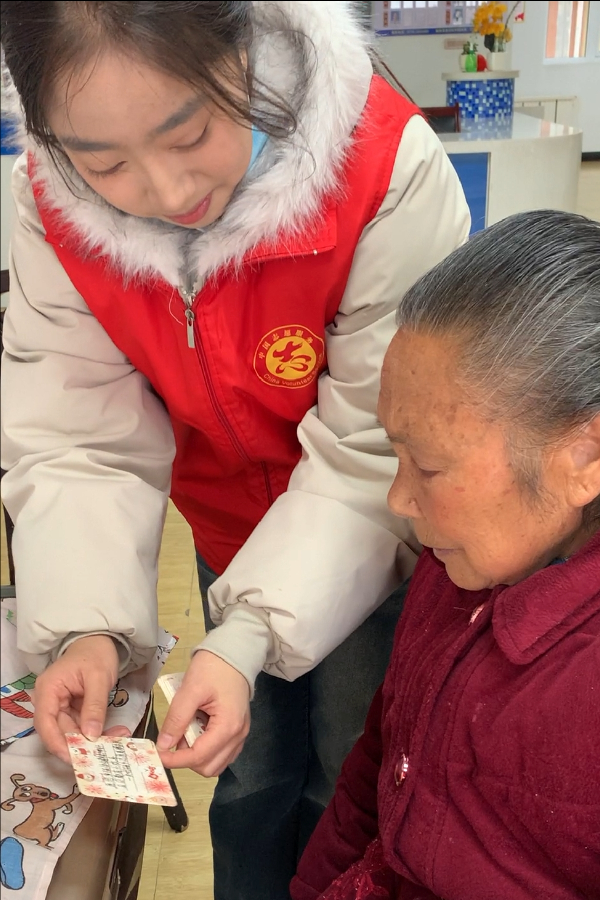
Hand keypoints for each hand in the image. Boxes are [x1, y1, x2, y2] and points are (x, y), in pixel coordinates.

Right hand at [33, 635, 129, 763]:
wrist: (100, 641)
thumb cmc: (96, 653)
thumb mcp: (98, 677)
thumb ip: (94, 706)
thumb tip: (91, 735)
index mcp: (48, 689)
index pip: (45, 724)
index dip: (57, 744)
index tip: (75, 757)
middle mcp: (50, 701)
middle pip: (59, 732)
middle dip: (81, 744)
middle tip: (105, 753)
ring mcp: (61, 706)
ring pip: (72, 732)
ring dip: (93, 740)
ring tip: (118, 739)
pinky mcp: (73, 709)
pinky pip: (82, 726)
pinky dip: (97, 732)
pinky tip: (115, 733)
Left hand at [156, 650, 250, 776]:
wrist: (234, 652)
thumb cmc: (213, 667)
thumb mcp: (190, 690)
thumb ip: (177, 719)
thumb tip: (163, 745)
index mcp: (228, 726)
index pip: (199, 757)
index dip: (175, 760)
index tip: (157, 754)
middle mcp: (238, 736)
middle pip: (209, 767)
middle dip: (187, 759)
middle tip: (175, 737)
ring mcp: (240, 734)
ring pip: (216, 764)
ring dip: (196, 756)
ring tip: (186, 732)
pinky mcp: (238, 730)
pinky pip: (222, 753)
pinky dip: (206, 750)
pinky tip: (197, 731)